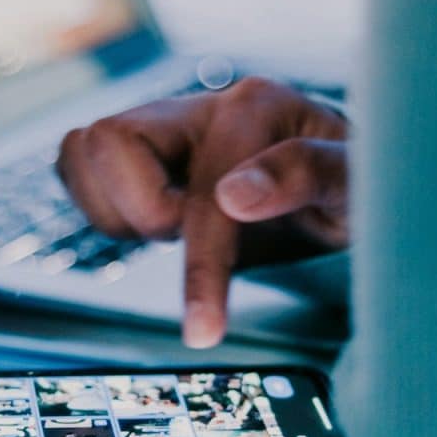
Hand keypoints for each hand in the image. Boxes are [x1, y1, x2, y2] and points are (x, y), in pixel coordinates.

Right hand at [57, 78, 349, 347]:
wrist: (338, 180)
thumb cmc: (355, 185)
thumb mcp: (358, 186)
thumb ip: (309, 174)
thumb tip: (236, 195)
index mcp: (256, 108)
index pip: (203, 192)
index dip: (200, 266)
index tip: (203, 331)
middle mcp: (202, 105)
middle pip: (108, 141)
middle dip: (141, 212)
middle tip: (187, 236)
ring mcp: (166, 122)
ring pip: (83, 152)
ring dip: (118, 212)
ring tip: (176, 228)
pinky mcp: (141, 146)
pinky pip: (79, 165)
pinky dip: (101, 206)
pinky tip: (151, 222)